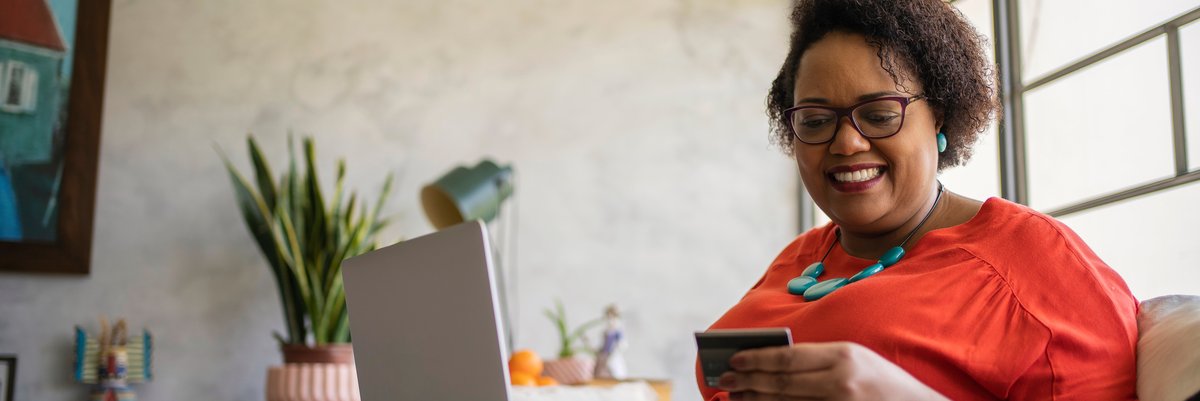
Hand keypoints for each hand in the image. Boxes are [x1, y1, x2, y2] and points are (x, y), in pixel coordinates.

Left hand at [716, 341, 948, 400]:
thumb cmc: (885, 384)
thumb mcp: (857, 360)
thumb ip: (820, 360)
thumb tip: (773, 361)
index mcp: (843, 356)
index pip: (788, 356)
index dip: (757, 358)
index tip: (734, 359)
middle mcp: (840, 381)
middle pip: (781, 382)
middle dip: (748, 380)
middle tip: (724, 379)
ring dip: (756, 400)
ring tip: (735, 396)